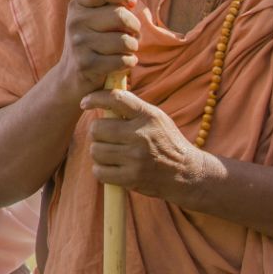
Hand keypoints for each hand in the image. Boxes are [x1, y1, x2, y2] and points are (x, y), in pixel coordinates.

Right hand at [56, 0, 139, 102]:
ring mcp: (79, 43)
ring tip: (125, 49)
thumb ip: (109, 3)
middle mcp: (75, 21)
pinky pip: (123, 60)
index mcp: (77, 5)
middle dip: (134, 26)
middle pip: (121, 15)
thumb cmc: (92, 40)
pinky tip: (121, 63)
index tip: (131, 3)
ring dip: (132, 47)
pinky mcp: (86, 64)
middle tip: (132, 33)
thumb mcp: (93, 17)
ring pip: (125, 40)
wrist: (71, 74)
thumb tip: (132, 1)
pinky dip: (129, 62)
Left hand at [82, 88, 216, 202]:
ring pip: (95, 150)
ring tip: (112, 153)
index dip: (95, 98)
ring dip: (99, 152)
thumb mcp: (156, 118)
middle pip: (97, 128)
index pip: (116, 99)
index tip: (84, 103)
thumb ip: (133, 107)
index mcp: (148, 116)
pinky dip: (101, 170)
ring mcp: (136, 158)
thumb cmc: (166, 141)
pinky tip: (113, 167)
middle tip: (107, 137)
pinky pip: (99, 171)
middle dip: (98, 133)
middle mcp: (142, 135)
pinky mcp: (132, 178)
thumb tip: (102, 94)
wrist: (188, 173)